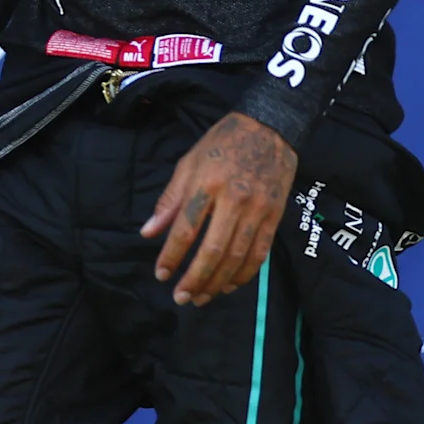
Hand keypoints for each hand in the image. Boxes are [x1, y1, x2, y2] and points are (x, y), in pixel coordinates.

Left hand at [142, 111, 296, 304]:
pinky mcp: (275, 216)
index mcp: (208, 183)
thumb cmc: (223, 142)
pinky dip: (244, 274)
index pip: (187, 228)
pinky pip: (259, 253)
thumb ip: (170, 200)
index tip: (161, 274)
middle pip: (213, 249)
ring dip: (217, 282)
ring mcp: (258, 209)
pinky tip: (229, 285)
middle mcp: (234, 199)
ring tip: (201, 297)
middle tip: (181, 297)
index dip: (172, 255)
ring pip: (237, 257)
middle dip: (195, 278)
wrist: (271, 126)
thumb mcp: (189, 162)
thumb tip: (149, 232)